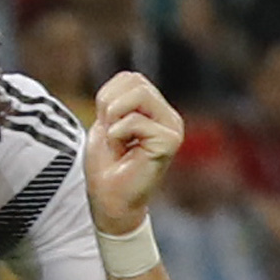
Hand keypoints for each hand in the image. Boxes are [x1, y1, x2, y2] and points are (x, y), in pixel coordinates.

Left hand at [84, 73, 183, 234]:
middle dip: (109, 105)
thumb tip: (129, 78)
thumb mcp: (107, 122)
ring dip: (114, 118)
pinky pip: (134, 121)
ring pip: (138, 94)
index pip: (130, 78)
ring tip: (117, 142)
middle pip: (135, 81)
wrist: (110, 201)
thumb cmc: (107, 165)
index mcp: (156, 109)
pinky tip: (123, 153)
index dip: (107, 97)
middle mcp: (169, 116)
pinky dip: (117, 135)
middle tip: (110, 134)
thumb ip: (119, 99)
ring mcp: (172, 128)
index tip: (107, 125)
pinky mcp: (169, 141)